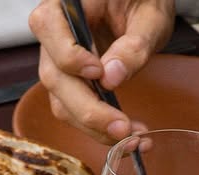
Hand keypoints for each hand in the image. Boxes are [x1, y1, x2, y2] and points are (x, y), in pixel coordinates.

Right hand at [29, 0, 174, 143]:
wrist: (143, 8)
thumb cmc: (144, 3)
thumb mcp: (149, 18)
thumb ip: (133, 45)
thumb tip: (110, 78)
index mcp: (66, 4)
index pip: (48, 27)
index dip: (69, 56)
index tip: (98, 73)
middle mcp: (54, 35)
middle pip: (55, 77)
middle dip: (88, 110)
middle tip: (123, 128)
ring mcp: (60, 63)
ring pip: (62, 103)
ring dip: (96, 128)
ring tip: (133, 138)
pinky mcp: (72, 84)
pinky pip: (76, 112)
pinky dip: (101, 129)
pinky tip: (129, 136)